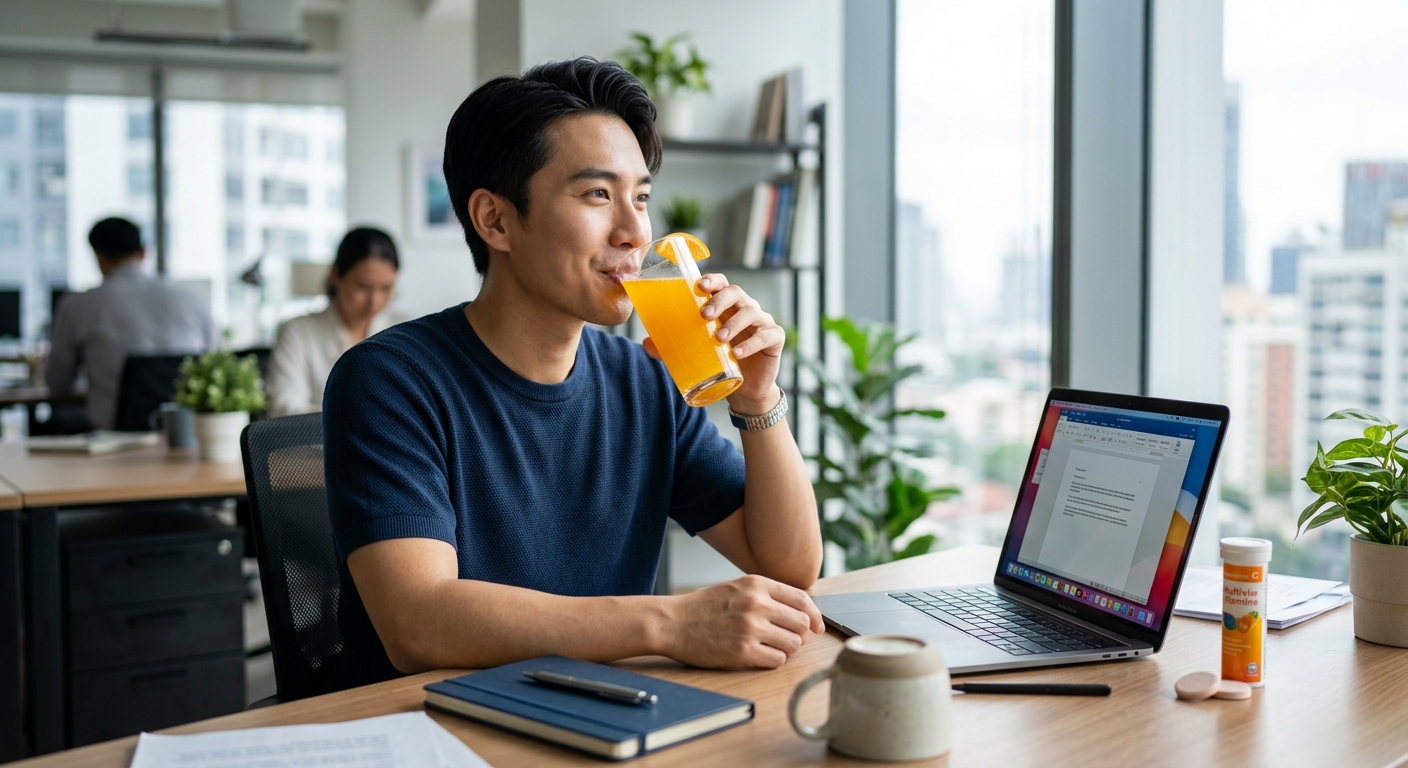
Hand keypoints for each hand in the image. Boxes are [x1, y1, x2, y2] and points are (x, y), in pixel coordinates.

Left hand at [640, 274, 783, 411]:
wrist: (745, 389)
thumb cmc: (720, 362)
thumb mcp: (695, 353)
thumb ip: (671, 348)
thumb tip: (647, 344)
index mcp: (726, 306)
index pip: (721, 284)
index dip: (712, 280)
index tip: (699, 286)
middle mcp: (745, 309)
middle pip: (736, 293)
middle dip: (719, 300)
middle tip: (704, 315)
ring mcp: (762, 323)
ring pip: (751, 312)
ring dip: (734, 323)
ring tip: (719, 338)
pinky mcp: (775, 339)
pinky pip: (767, 335)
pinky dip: (751, 343)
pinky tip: (737, 353)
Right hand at [659, 574, 824, 668]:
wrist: (672, 623)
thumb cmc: (704, 607)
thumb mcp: (737, 587)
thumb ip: (767, 594)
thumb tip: (803, 610)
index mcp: (757, 584)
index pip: (803, 600)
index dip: (815, 616)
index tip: (818, 627)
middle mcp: (757, 604)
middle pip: (802, 624)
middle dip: (799, 634)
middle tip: (786, 638)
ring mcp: (750, 628)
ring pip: (794, 644)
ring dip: (786, 649)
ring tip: (770, 647)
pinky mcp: (743, 652)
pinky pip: (778, 660)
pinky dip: (773, 660)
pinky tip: (759, 655)